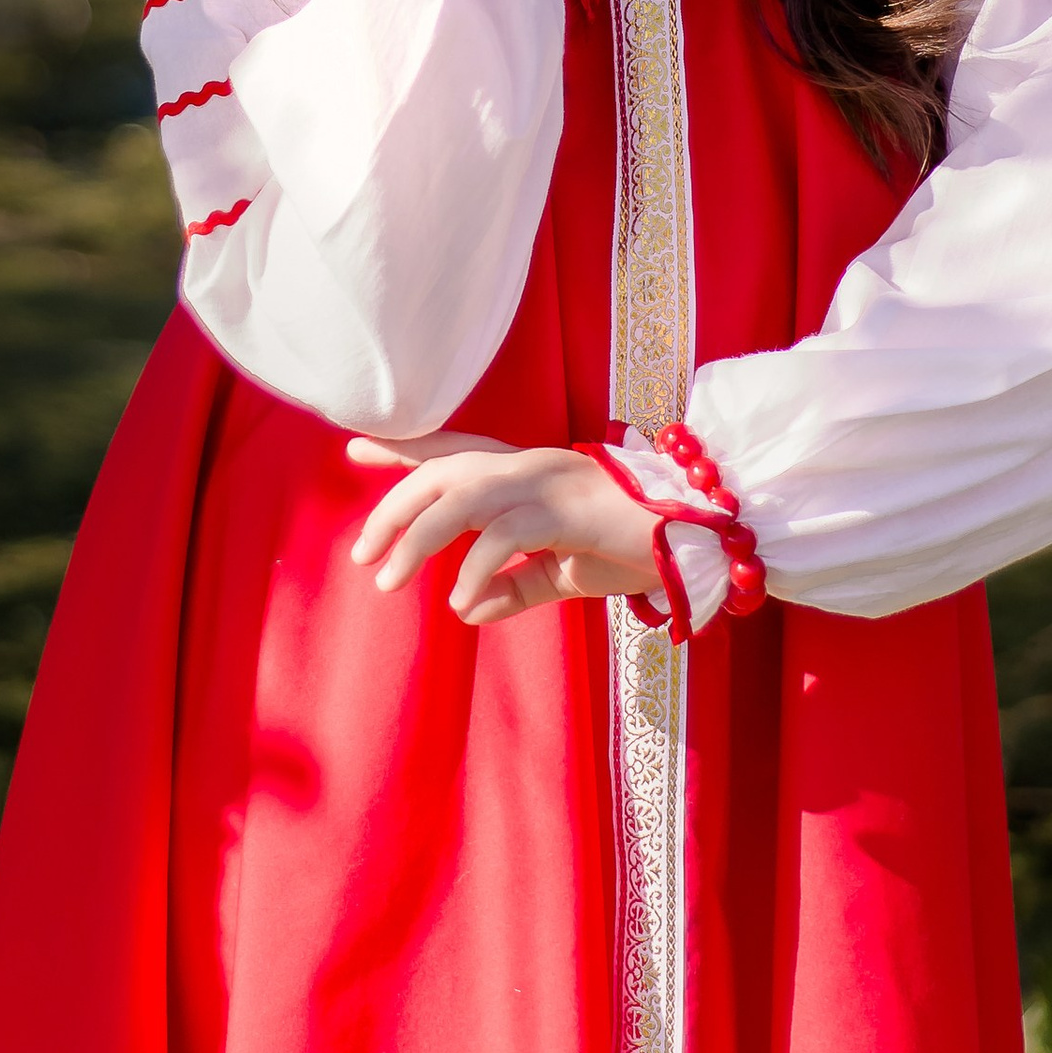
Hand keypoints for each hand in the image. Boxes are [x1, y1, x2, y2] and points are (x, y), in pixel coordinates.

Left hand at [347, 428, 661, 627]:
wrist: (697, 541)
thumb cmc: (632, 549)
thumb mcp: (562, 573)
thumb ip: (514, 586)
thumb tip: (465, 608)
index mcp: (528, 471)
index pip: (454, 451)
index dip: (404, 447)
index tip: (354, 444)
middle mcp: (531, 465)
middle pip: (443, 471)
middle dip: (394, 507)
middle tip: (361, 556)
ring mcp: (549, 482)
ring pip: (462, 496)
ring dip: (418, 537)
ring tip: (388, 579)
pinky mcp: (570, 511)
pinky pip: (507, 535)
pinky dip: (477, 569)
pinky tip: (462, 600)